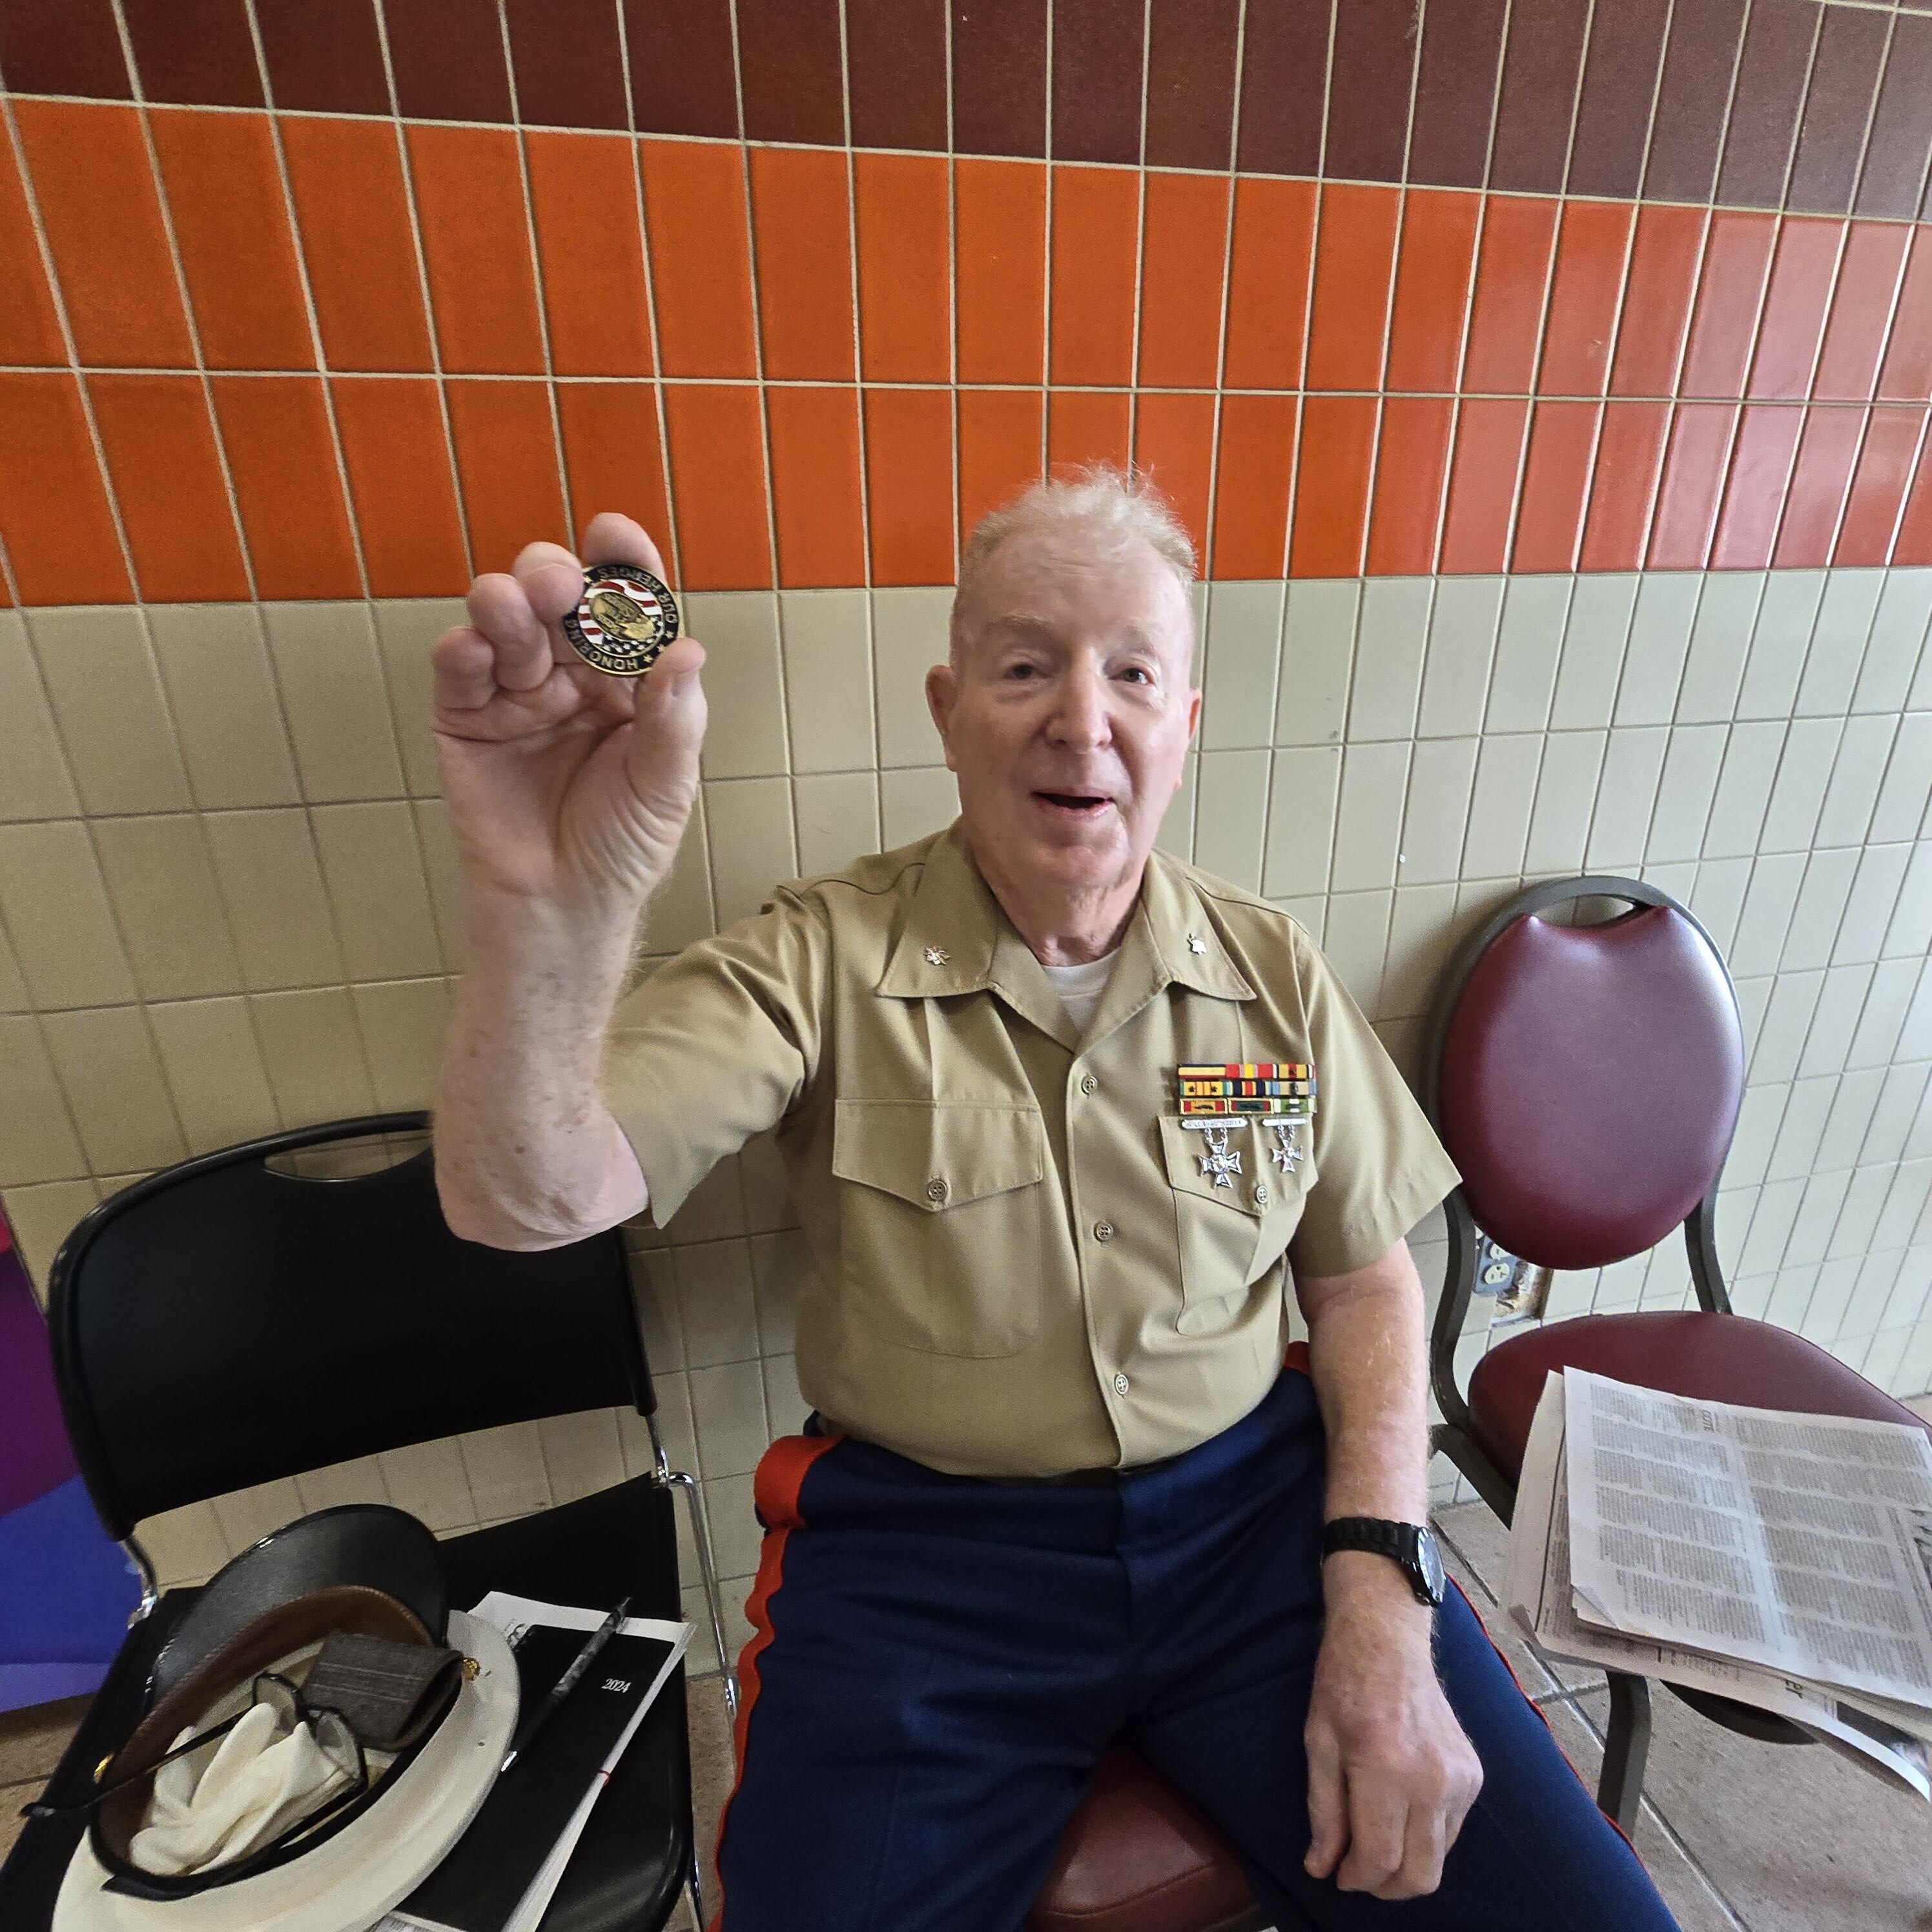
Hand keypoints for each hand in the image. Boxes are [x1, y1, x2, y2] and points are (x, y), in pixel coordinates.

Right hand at [432, 513, 706, 914]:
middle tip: (557, 588)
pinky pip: (460, 671)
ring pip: (506, 623)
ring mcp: (517, 690)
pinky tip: (471, 645)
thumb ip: (672, 720)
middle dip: (556, 580)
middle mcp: (572, 672)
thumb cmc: (621, 846)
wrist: (563, 907)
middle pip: (560, 601)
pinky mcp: (466, 717)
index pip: (629, 611)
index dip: (623, 567)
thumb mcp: (664, 786)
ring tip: (512, 606)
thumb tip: (686, 652)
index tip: (615, 534)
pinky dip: (462, 651)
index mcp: (630, 679)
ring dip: (507, 605)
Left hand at [1303, 1572, 1482, 1899]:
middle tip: (1357, 1871)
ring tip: (1375, 1838)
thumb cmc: (1343, 1686)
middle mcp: (1432, 1779)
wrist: (1388, 1640)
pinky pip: (1451, 1832)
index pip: (1380, 1859)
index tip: (1337, 1874)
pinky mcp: (1474, 1775)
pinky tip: (1400, 1811)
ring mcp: (1460, 1778)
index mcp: (1386, 1768)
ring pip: (1439, 1860)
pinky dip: (1424, 1838)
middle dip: (1385, 1886)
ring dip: (1405, 1865)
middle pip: (1420, 1875)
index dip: (1355, 1879)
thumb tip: (1321, 1868)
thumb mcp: (1317, 1744)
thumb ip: (1323, 1812)